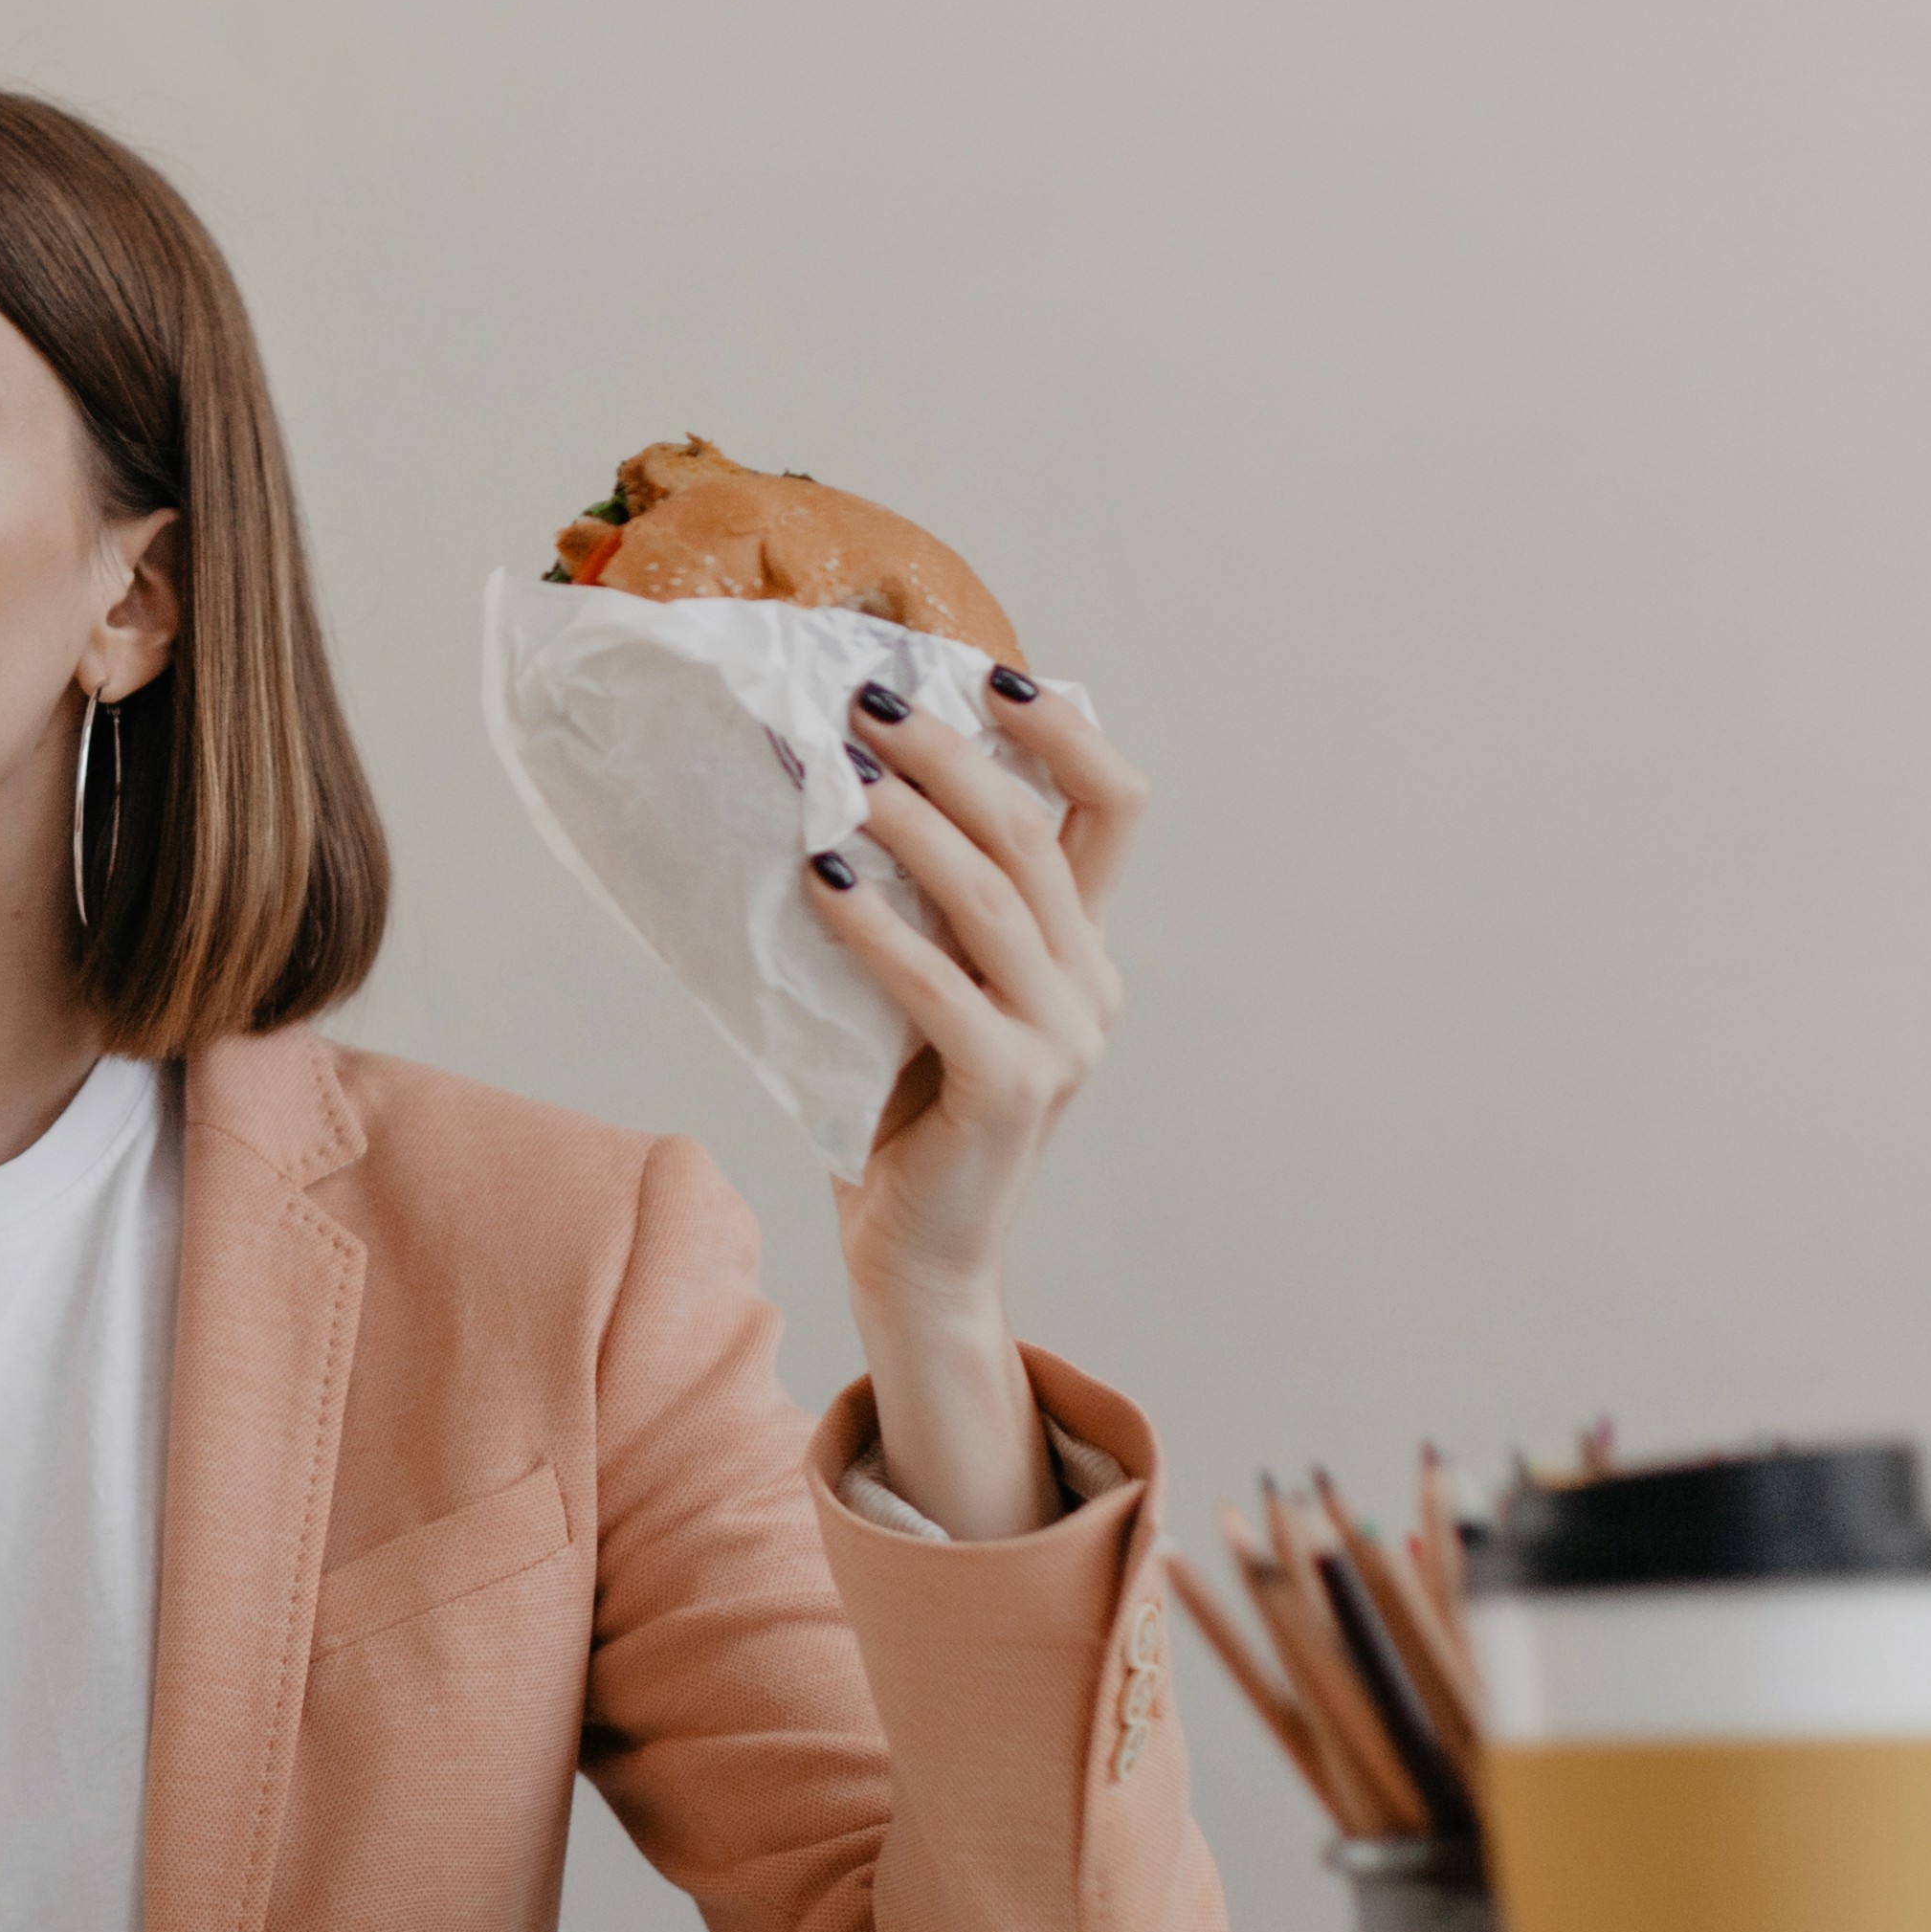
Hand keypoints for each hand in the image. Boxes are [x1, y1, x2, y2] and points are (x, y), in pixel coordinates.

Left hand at [799, 675, 1148, 1533]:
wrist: (917, 1259)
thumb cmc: (902, 1115)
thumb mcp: (921, 991)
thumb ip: (916, 907)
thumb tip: (830, 779)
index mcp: (1081, 951)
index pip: (1112, 808)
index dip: (1064, 730)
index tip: (991, 672)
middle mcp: (1088, 986)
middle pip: (1038, 832)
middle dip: (951, 755)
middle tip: (864, 706)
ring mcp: (1060, 1041)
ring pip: (994, 896)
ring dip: (910, 826)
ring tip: (835, 777)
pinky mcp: (1010, 1090)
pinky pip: (938, 984)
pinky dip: (876, 928)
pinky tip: (818, 884)